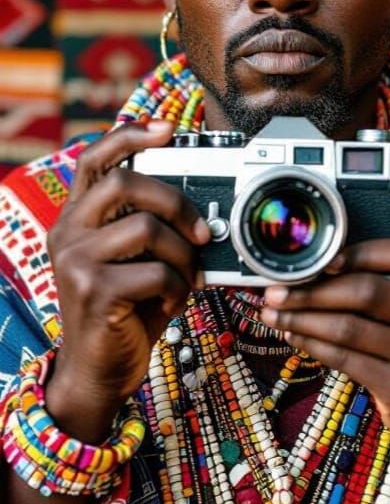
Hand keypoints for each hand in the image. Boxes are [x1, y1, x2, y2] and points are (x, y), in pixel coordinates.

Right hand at [46, 121, 209, 439]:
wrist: (98, 373)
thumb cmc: (125, 313)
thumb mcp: (136, 262)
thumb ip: (153, 230)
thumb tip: (207, 214)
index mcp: (77, 218)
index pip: (95, 158)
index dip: (131, 136)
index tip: (169, 130)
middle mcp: (68, 232)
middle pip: (125, 183)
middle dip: (177, 202)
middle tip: (203, 231)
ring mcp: (75, 261)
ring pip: (147, 228)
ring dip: (183, 255)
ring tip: (187, 277)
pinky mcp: (94, 292)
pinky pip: (156, 272)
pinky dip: (178, 287)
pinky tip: (173, 303)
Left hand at [261, 240, 389, 488]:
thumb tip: (326, 263)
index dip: (362, 253)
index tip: (322, 258)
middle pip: (368, 292)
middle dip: (313, 289)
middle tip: (277, 289)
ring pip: (348, 327)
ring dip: (303, 317)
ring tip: (275, 313)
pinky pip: (345, 359)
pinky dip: (313, 344)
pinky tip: (295, 335)